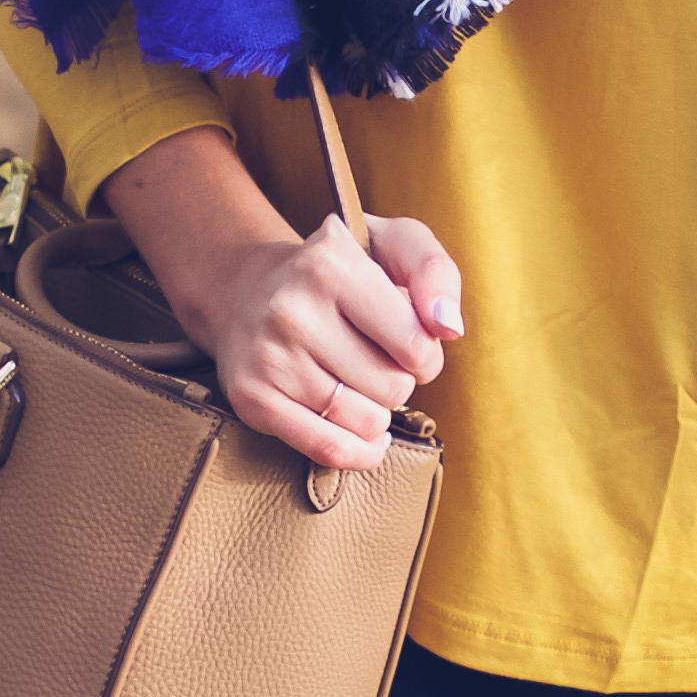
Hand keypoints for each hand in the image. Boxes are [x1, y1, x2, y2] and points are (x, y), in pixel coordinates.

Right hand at [97, 129, 461, 475]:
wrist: (248, 292)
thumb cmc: (340, 273)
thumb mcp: (393, 245)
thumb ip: (435, 273)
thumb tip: (448, 327)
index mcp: (331, 264)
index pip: (416, 345)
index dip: (426, 354)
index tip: (409, 343)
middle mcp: (291, 310)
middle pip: (393, 388)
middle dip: (398, 380)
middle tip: (374, 358)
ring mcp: (269, 358)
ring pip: (365, 422)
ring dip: (376, 412)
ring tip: (357, 382)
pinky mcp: (253, 399)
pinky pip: (329, 450)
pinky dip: (358, 450)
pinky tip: (361, 430)